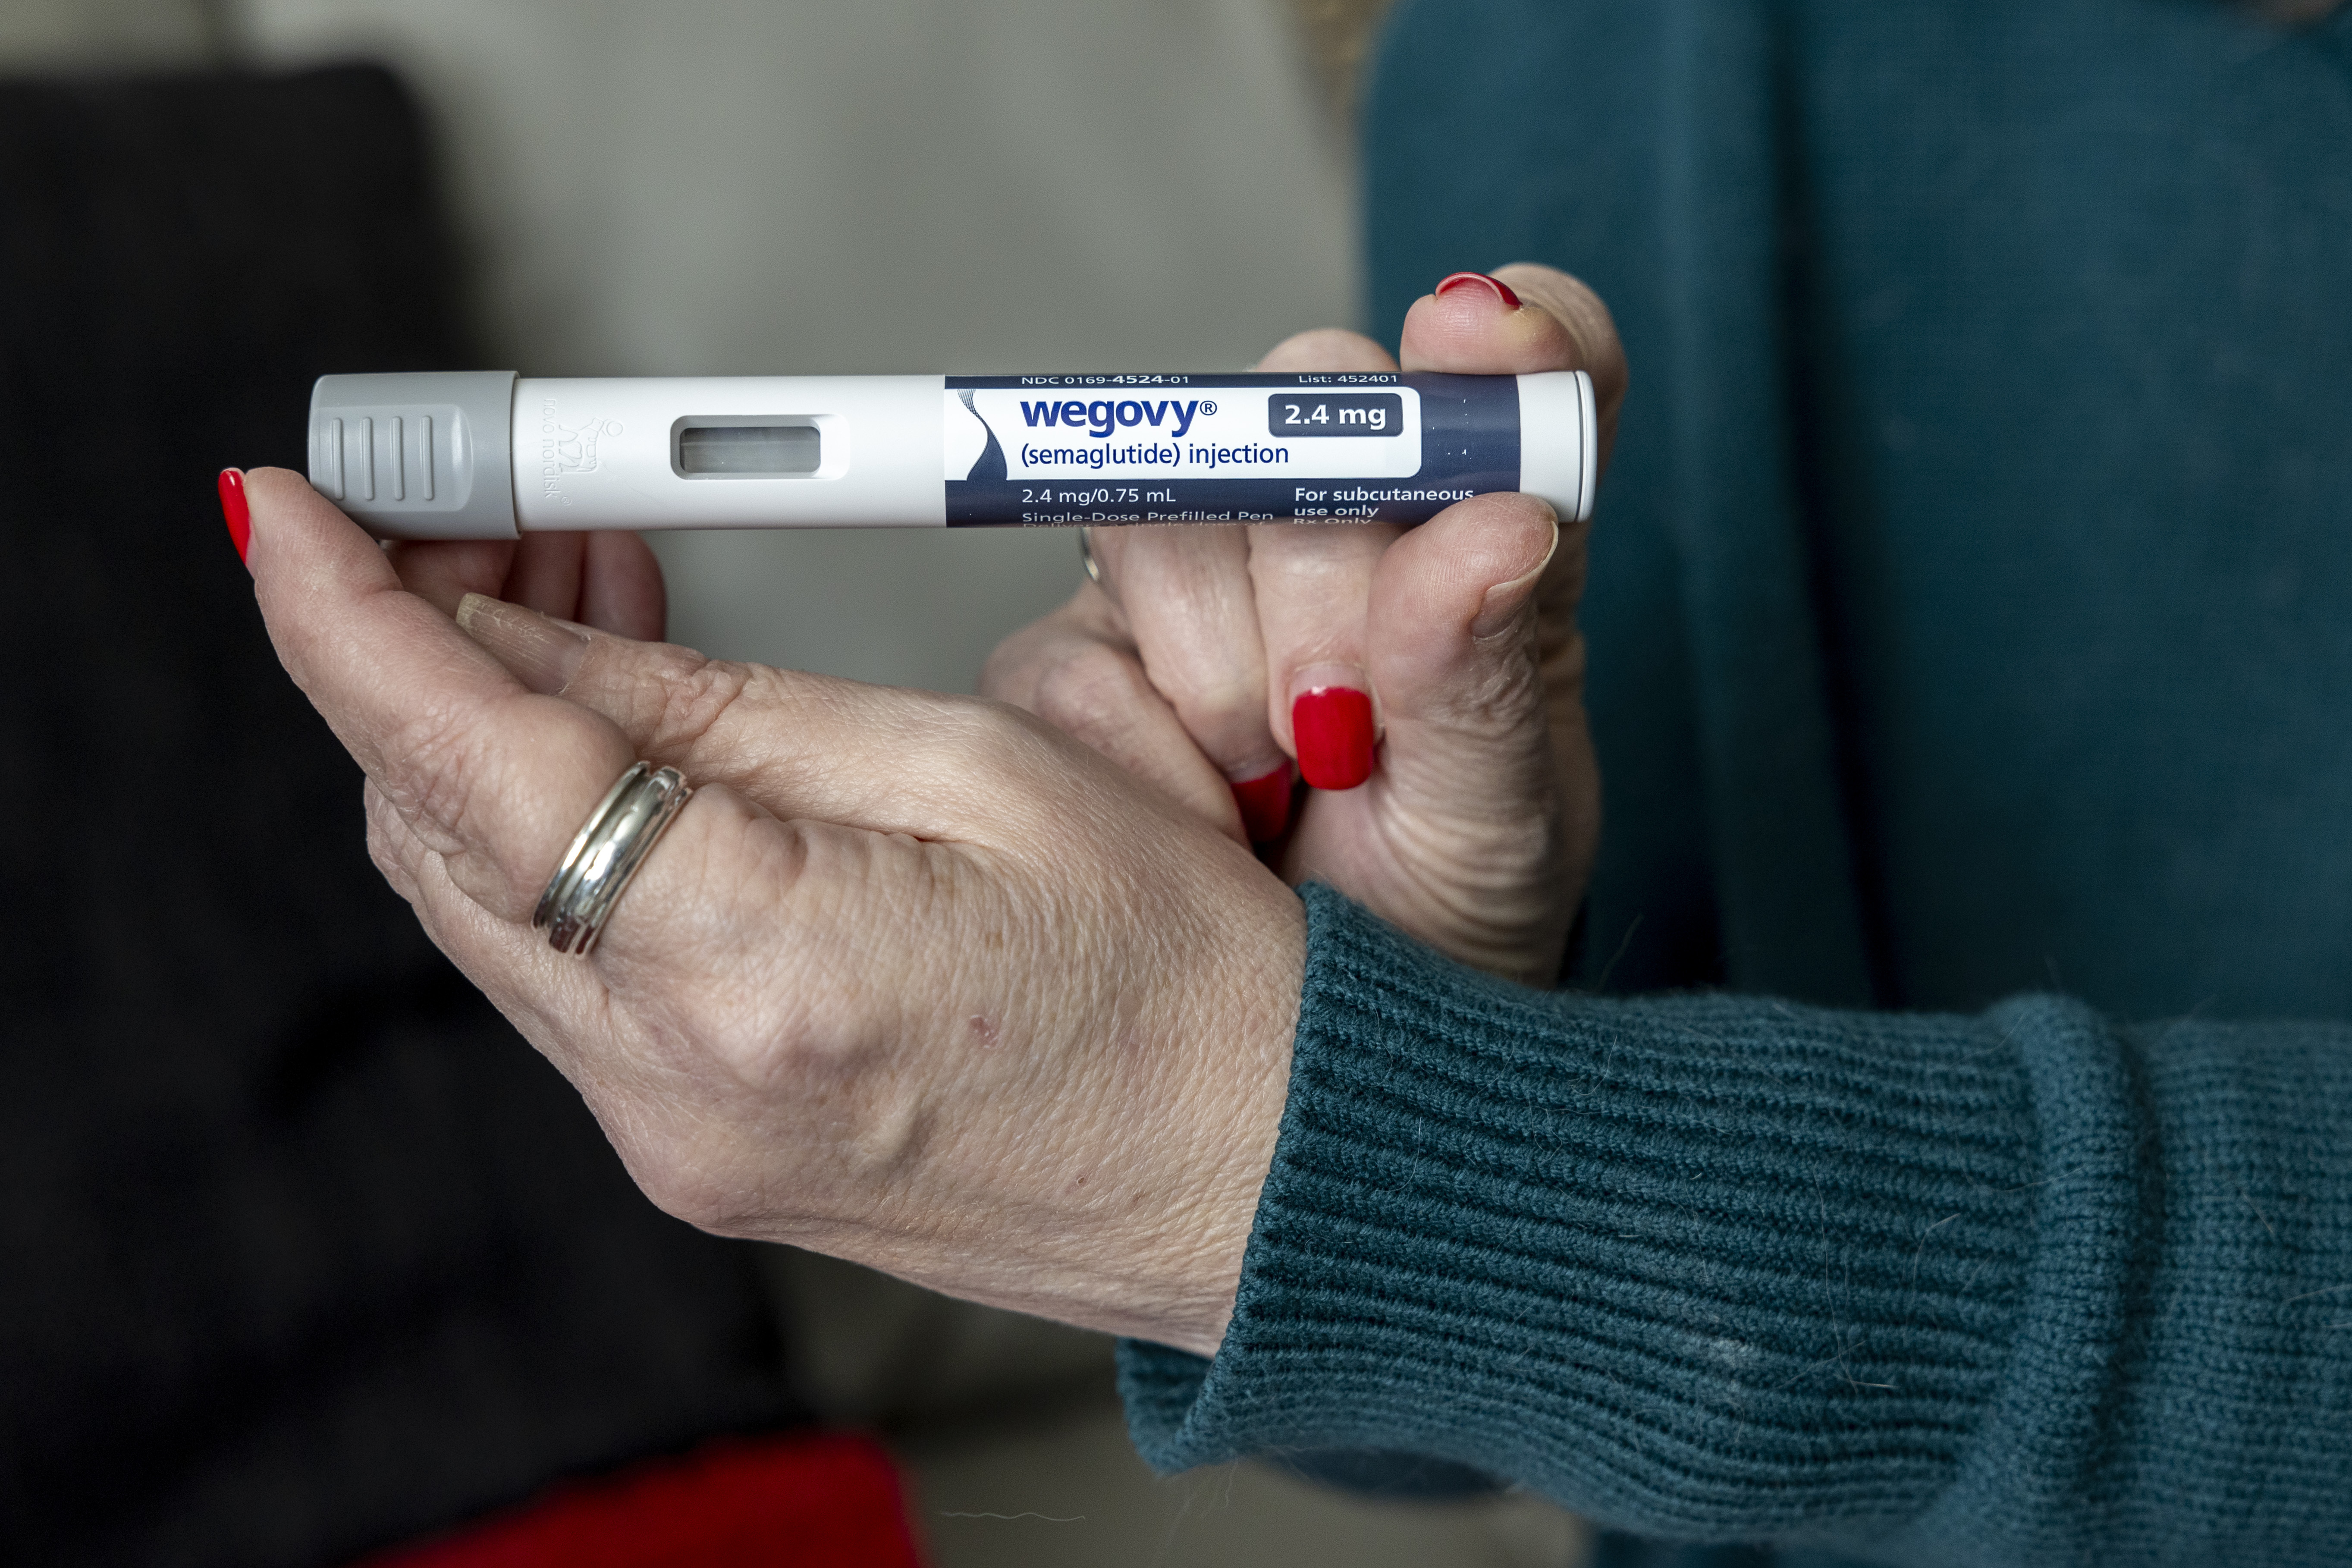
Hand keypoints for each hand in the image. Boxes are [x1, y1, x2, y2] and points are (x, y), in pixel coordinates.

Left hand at [242, 469, 1300, 1355]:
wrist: (1262, 1174)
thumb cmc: (1182, 975)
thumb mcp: (972, 768)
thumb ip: (724, 710)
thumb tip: (536, 636)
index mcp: (760, 975)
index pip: (473, 771)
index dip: (349, 623)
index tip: (281, 512)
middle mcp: (677, 1089)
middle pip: (442, 838)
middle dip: (423, 656)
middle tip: (482, 514)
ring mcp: (674, 1140)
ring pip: (488, 903)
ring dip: (494, 741)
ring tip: (583, 595)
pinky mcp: (695, 1152)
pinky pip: (563, 970)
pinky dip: (560, 839)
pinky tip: (630, 742)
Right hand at [982, 266, 1624, 984]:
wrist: (1301, 1064)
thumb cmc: (1438, 932)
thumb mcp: (1503, 829)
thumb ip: (1498, 676)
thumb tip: (1499, 522)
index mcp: (1484, 538)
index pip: (1520, 365)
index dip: (1504, 335)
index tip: (1481, 339)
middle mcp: (1342, 526)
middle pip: (1307, 404)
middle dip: (1329, 568)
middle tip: (1349, 722)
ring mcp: (1198, 582)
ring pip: (1171, 513)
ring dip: (1225, 671)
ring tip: (1278, 783)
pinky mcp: (1078, 657)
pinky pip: (1072, 645)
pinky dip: (1141, 746)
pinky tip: (1201, 811)